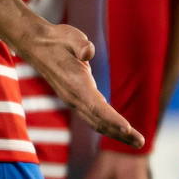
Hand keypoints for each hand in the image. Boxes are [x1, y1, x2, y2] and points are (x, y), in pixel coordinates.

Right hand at [16, 22, 143, 149]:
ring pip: (97, 122)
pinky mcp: (76, 99)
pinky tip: (120, 131)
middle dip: (121, 133)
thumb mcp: (69, 36)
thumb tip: (88, 52)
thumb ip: (80, 44)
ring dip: (116, 133)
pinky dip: (108, 126)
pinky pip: (94, 117)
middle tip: (141, 142)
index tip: (127, 128)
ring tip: (136, 142)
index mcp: (75, 85)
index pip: (96, 106)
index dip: (112, 118)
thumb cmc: (56, 40)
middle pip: (100, 120)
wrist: (37, 46)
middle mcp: (74, 97)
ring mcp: (74, 100)